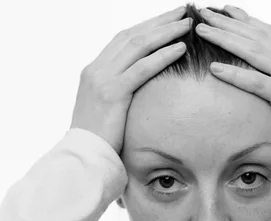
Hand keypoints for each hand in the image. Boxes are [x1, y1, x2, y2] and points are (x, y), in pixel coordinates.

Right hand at [70, 6, 191, 153]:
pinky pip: (141, 69)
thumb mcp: (107, 109)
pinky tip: (180, 48)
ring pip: (138, 46)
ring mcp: (102, 79)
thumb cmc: (99, 139)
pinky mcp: (112, 94)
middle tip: (183, 11)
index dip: (148, 26)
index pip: (124, 39)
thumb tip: (141, 87)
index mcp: (94, 70)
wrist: (83, 156)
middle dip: (160, 21)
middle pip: (133, 35)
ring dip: (165, 32)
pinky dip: (162, 56)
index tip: (169, 18)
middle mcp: (97, 69)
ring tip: (188, 25)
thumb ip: (120, 92)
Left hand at [195, 5, 270, 136]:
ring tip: (202, 32)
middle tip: (204, 14)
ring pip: (255, 52)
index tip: (225, 10)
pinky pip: (257, 83)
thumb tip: (254, 69)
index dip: (245, 20)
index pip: (268, 33)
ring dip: (225, 39)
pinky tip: (214, 68)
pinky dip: (234, 74)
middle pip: (258, 37)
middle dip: (229, 23)